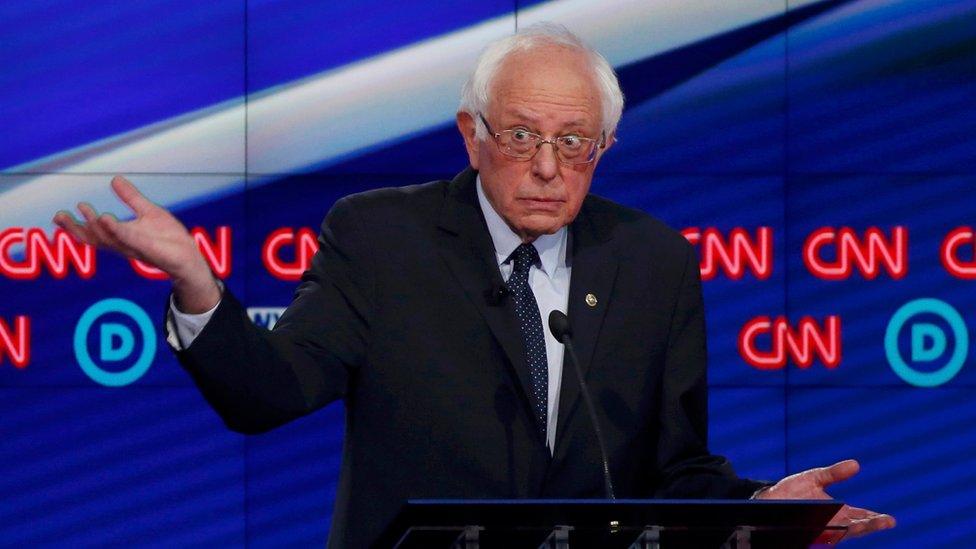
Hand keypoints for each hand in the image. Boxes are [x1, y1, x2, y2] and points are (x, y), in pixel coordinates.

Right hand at [53, 175, 220, 312]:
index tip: (60, 214)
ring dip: (96, 226)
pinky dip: (117, 229)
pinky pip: (130, 239)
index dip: (75, 225)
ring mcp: (136, 248)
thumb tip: (114, 179)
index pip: (93, 232)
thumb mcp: (148, 211)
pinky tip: (106, 218)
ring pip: (109, 240)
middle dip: (76, 229)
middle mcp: (124, 245)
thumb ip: (131, 198)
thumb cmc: (168, 238)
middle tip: (59, 216)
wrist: (189, 255)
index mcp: (121, 236)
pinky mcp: (150, 249)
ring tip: (87, 212)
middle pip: (94, 239)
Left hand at [757, 459, 895, 542]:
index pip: (861, 518)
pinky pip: (818, 538)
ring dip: (851, 531)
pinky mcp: (807, 535)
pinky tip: (836, 530)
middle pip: (855, 528)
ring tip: (861, 525)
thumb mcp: (815, 479)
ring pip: (840, 535)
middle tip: (883, 522)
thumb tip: (855, 464)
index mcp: (839, 513)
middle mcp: (832, 525)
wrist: (768, 499)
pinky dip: (829, 535)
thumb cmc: (792, 491)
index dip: (875, 520)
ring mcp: (820, 532)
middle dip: (869, 526)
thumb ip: (834, 474)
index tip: (888, 519)